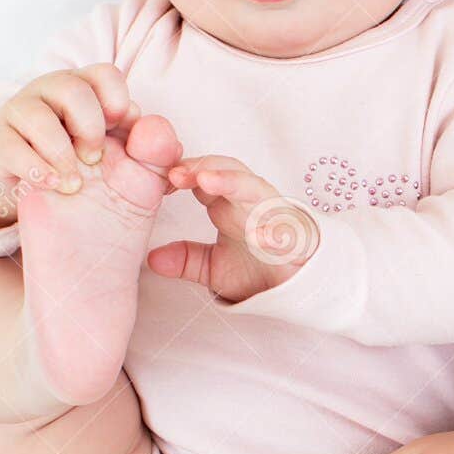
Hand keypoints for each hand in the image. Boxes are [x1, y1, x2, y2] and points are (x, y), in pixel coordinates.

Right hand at [0, 64, 141, 197]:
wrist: (54, 206)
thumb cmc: (97, 174)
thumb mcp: (132, 164)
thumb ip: (153, 150)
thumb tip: (152, 127)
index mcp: (89, 88)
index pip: (104, 74)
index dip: (117, 101)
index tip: (121, 129)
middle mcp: (53, 91)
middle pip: (72, 90)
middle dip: (90, 127)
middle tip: (94, 158)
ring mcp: (23, 113)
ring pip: (38, 116)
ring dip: (61, 152)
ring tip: (74, 183)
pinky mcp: (0, 142)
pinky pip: (13, 148)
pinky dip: (36, 169)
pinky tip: (53, 183)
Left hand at [148, 155, 321, 302]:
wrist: (300, 284)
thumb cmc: (259, 266)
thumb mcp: (214, 267)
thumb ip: (186, 259)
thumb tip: (153, 259)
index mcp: (228, 203)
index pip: (203, 177)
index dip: (182, 174)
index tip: (158, 179)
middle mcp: (249, 202)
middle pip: (227, 172)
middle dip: (202, 168)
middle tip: (176, 173)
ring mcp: (273, 215)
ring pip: (254, 189)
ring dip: (232, 182)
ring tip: (207, 181)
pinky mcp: (295, 237)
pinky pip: (285, 230)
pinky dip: (273, 231)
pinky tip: (259, 236)